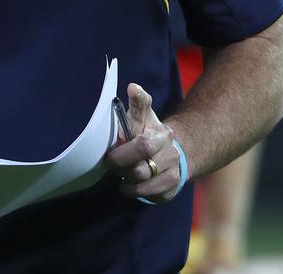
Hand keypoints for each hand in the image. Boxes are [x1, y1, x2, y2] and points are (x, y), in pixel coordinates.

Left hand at [104, 83, 181, 203]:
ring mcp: (173, 174)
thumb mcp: (143, 114)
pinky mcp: (172, 190)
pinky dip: (138, 193)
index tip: (108, 155)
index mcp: (162, 135)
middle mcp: (170, 155)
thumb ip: (138, 101)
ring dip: (128, 184)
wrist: (172, 151)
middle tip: (111, 164)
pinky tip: (132, 185)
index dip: (123, 153)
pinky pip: (152, 197)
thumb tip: (132, 86)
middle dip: (122, 168)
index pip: (144, 145)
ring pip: (145, 186)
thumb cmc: (148, 131)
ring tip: (121, 177)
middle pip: (141, 169)